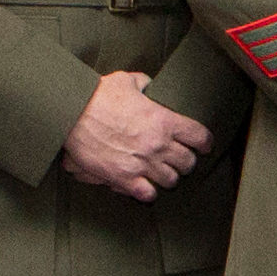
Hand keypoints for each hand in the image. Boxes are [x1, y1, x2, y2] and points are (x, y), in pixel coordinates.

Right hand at [63, 69, 213, 200]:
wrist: (72, 112)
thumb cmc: (98, 95)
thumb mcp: (127, 81)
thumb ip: (144, 84)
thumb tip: (150, 85)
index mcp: (164, 120)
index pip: (200, 137)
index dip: (204, 143)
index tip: (203, 146)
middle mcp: (157, 145)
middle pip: (188, 163)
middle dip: (186, 161)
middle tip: (179, 159)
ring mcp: (142, 164)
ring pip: (171, 181)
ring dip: (167, 177)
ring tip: (161, 172)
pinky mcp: (124, 179)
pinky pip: (148, 194)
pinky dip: (148, 191)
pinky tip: (144, 185)